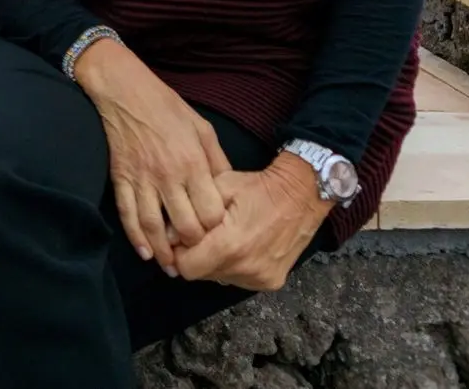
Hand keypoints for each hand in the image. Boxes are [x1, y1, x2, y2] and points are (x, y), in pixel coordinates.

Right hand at [73, 39, 229, 275]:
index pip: (210, 212)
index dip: (217, 231)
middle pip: (185, 226)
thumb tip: (227, 189)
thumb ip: (216, 161)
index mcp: (192, 163)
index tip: (220, 238)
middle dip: (194, 246)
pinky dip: (136, 237)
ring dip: (164, 253)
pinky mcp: (121, 178)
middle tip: (199, 257)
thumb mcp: (202, 128)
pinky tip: (145, 253)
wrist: (124, 91)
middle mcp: (168, 176)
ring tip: (173, 268)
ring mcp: (142, 179)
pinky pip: (128, 214)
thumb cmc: (167, 107)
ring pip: (154, 227)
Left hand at [173, 156, 331, 289]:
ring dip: (214, 262)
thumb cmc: (257, 187)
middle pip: (202, 274)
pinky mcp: (272, 282)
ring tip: (222, 238)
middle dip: (195, 256)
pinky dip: (233, 266)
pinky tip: (239, 246)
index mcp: (229, 246)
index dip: (178, 253)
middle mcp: (245, 269)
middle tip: (201, 235)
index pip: (186, 268)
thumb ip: (190, 212)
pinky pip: (240, 279)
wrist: (301, 194)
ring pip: (220, 278)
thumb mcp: (219, 188)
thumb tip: (167, 234)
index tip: (180, 237)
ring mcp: (260, 278)